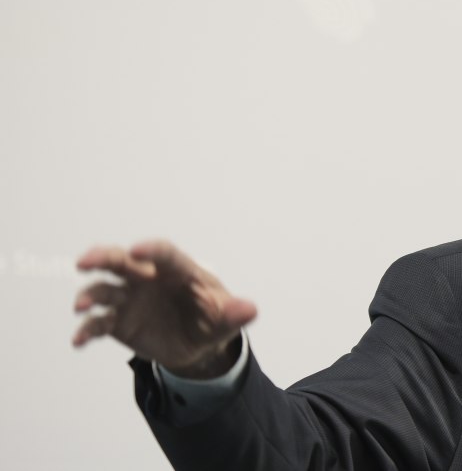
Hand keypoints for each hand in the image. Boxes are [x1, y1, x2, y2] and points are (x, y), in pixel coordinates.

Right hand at [73, 240, 256, 378]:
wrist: (198, 344)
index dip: (151, 250)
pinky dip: (86, 330)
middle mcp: (148, 278)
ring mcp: (130, 298)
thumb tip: (250, 309)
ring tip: (82, 306)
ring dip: (90, 295)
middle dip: (102, 257)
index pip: (164, 254)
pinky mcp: (118, 322)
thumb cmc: (214, 318)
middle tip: (85, 261)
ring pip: (104, 289)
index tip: (137, 250)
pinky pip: (98, 323)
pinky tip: (78, 341)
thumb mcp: (227, 319)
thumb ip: (234, 314)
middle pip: (121, 261)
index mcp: (178, 270)